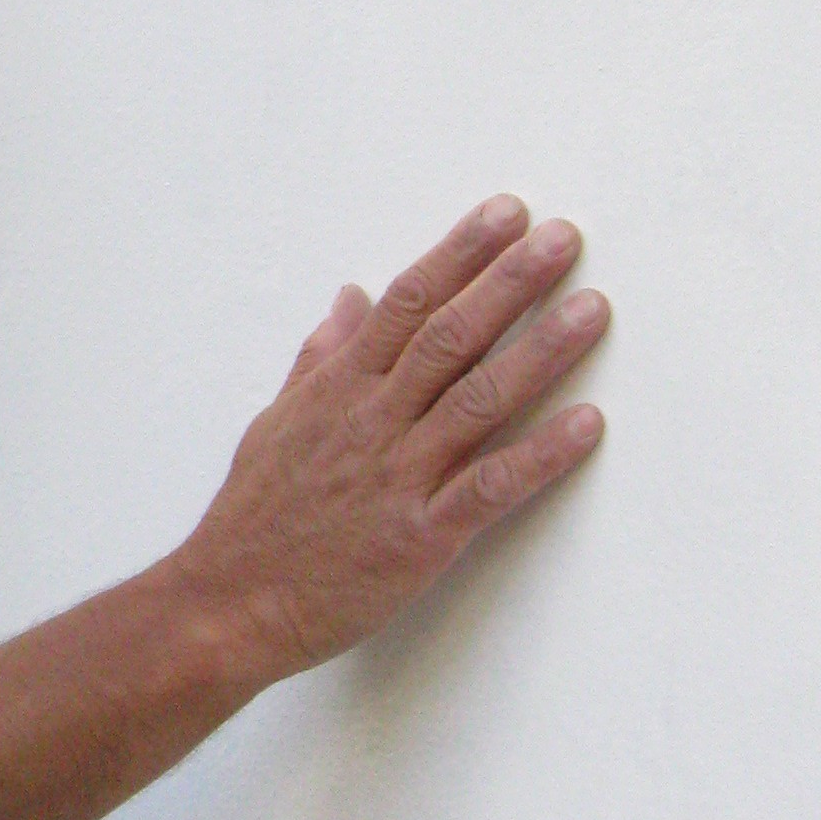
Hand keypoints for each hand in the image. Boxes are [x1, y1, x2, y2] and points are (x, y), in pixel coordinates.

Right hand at [176, 196, 608, 684]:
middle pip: (448, 336)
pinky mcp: (419, 537)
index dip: (459, 254)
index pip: (405, 303)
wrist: (228, 604)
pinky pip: (489, 487)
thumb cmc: (253, 518)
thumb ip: (320, 360)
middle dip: (509, 282)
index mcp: (336, 389)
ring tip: (592, 311)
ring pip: (477, 400)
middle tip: (564, 238)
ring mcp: (396, 477)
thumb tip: (349, 300)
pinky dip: (540, 456)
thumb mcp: (276, 422)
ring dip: (540, 352)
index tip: (506, 215)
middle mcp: (370, 422)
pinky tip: (587, 424)